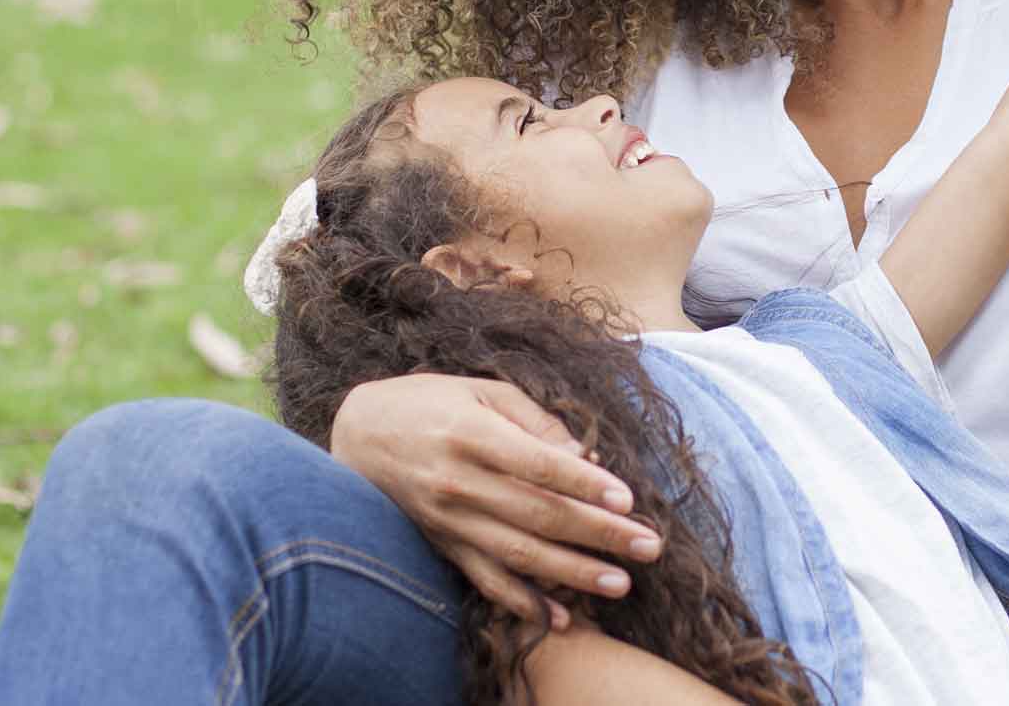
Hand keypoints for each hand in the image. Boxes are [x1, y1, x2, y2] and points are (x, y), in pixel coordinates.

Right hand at [330, 373, 664, 621]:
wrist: (359, 434)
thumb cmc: (430, 401)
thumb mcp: (482, 390)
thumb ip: (535, 421)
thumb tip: (584, 457)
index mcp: (474, 435)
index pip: (539, 466)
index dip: (585, 485)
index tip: (628, 499)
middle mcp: (460, 483)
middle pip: (539, 515)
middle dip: (599, 534)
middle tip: (649, 546)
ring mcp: (449, 521)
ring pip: (518, 555)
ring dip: (573, 573)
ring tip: (620, 584)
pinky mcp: (443, 546)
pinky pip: (485, 581)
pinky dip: (522, 602)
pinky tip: (560, 617)